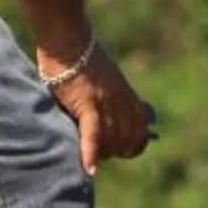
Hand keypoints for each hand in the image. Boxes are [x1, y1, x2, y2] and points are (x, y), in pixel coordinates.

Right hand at [43, 42, 152, 173]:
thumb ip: (112, 99)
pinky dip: (91, 152)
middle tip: (96, 151)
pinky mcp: (87, 103)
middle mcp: (122, 101)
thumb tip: (112, 121)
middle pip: (126, 140)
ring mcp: (106, 103)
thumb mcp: (106, 79)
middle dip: (114, 151)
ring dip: (101, 154)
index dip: (132, 145)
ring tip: (88, 157)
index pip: (140, 132)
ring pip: (111, 141)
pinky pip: (93, 133)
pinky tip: (90, 169)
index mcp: (128, 95)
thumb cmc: (80, 58)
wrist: (67, 38)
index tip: (119, 150)